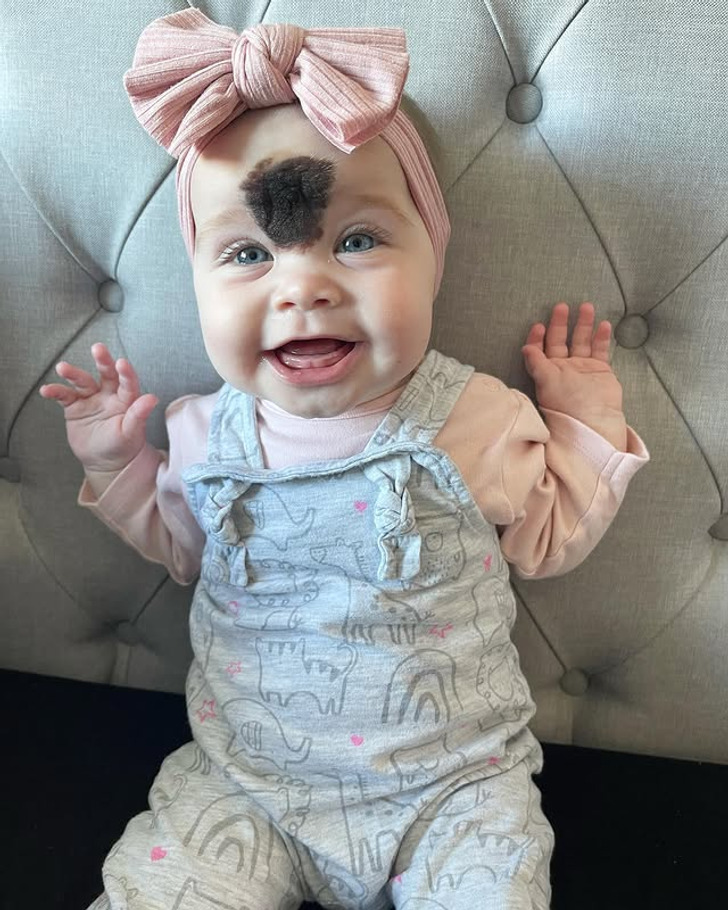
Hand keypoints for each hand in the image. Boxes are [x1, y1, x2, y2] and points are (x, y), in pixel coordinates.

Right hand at [40, 344, 157, 473]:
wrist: (104, 461)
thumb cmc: (123, 446)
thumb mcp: (131, 433)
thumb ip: (139, 415)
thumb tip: (152, 398)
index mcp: (127, 400)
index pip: (128, 383)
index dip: (126, 373)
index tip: (122, 363)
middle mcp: (109, 394)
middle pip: (106, 374)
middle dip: (103, 361)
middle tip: (98, 348)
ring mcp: (91, 398)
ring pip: (82, 381)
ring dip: (72, 374)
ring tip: (62, 367)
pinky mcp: (74, 406)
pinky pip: (64, 396)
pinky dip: (55, 391)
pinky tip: (46, 390)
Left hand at [521, 303, 624, 438]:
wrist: (593, 422)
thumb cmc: (566, 406)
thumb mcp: (546, 383)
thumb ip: (536, 364)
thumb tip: (526, 348)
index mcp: (547, 372)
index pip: (540, 350)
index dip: (538, 337)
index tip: (539, 325)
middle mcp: (563, 368)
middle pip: (561, 340)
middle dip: (560, 323)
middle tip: (561, 307)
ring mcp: (582, 368)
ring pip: (581, 340)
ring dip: (583, 324)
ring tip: (586, 307)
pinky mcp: (600, 370)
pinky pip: (600, 349)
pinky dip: (601, 337)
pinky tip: (603, 324)